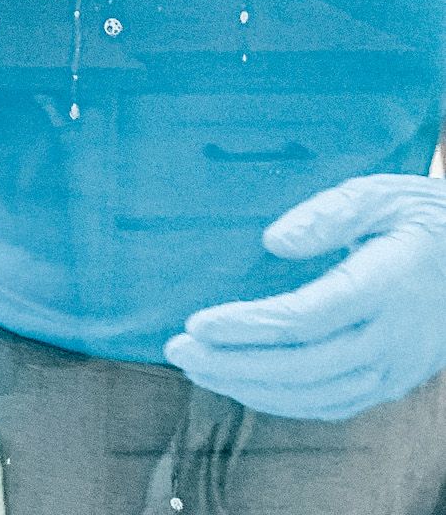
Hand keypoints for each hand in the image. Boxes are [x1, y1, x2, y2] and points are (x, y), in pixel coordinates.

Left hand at [164, 175, 445, 419]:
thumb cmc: (421, 216)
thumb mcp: (379, 194)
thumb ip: (328, 213)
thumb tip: (273, 241)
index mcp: (386, 287)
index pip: (307, 318)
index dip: (248, 326)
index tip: (197, 322)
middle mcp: (392, 339)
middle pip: (305, 368)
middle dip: (234, 365)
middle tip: (178, 351)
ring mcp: (395, 369)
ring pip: (317, 396)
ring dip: (252, 389)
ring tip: (198, 368)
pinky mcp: (393, 383)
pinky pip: (334, 404)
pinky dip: (285, 402)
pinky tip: (245, 385)